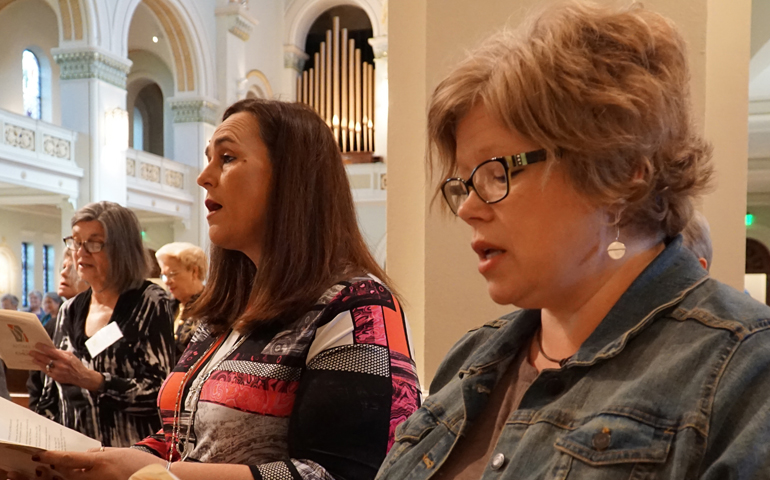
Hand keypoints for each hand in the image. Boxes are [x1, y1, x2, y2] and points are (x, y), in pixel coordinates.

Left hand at [27, 447, 163, 479]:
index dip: (52, 457)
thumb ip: (99, 455)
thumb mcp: (119, 453)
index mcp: (102, 461)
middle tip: (42, 464)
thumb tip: (82, 456)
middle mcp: (98, 475)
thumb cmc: (140, 464)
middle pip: (66, 474)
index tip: (40, 454)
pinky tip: (72, 477)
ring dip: (60, 478)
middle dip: (53, 469)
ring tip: (50, 473)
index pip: (69, 459)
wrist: (156, 478)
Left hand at [30, 344, 103, 391]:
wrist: (80, 376)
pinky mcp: (55, 377)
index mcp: (64, 357)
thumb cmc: (76, 364)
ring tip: (33, 359)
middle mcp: (59, 364)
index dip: (43, 348)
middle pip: (45, 358)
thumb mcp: (70, 355)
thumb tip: (51, 350)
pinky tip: (40, 365)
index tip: (37, 345)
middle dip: (37, 354)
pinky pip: (46, 371)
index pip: (51, 351)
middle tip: (31, 352)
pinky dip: (42, 367)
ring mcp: (56, 371)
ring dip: (37, 361)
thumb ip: (61, 353)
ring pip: (44, 365)